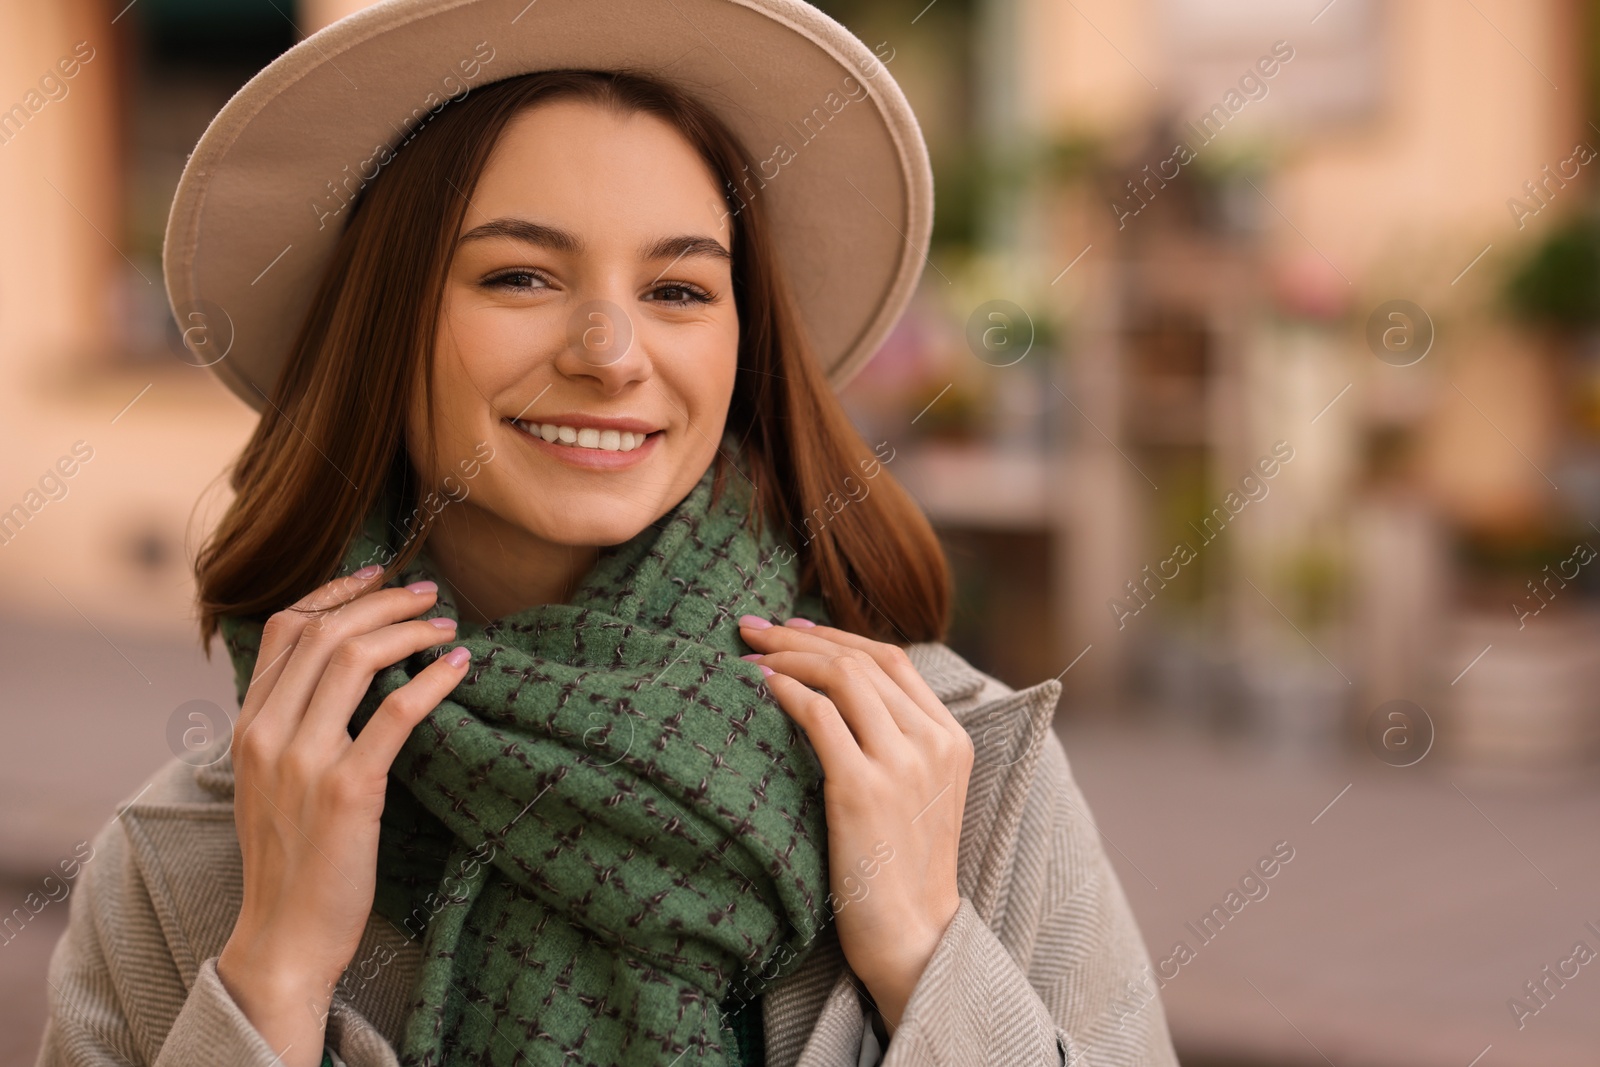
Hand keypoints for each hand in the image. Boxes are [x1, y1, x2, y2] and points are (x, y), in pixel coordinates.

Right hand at [216, 566, 469, 1066]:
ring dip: (407, 630)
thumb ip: (289, 729)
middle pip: (324, 632)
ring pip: (354, 659)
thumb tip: (334, 681)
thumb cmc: (289, 863)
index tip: (378, 573)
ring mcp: (305, 761)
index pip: (284, 629)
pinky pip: (394, 715)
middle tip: (428, 592)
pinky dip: (431, 681)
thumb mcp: (269, 785)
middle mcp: (268, 734)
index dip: (334, 591)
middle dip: (382, 600)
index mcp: (247, 727)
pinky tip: (459, 668)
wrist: (282, 938)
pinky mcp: (349, 791)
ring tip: (446, 625)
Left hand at [737, 616, 973, 1032]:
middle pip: (862, 660)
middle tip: (752, 626)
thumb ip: (896, 743)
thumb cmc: (902, 869)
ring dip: (786, 658)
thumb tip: (836, 696)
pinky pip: (818, 718)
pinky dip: (784, 692)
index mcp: (952, 737)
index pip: (893, 659)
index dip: (839, 637)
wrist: (913, 937)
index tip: (794, 627)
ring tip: (746, 655)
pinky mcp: (863, 790)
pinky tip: (757, 687)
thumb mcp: (919, 793)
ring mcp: (900, 765)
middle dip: (801, 636)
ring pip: (841, 678)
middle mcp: (932, 742)